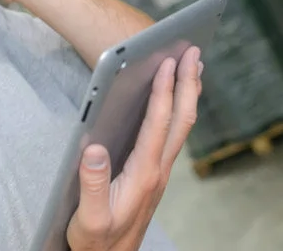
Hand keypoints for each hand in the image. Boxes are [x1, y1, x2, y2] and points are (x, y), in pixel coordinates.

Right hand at [67, 46, 202, 250]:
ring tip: (194, 67)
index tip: (168, 62)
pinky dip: (178, 110)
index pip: (158, 124)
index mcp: (143, 174)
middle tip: (193, 51)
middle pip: (181, 119)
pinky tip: (176, 101)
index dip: (163, 91)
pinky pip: (173, 134)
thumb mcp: (88, 218)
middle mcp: (157, 170)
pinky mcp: (154, 174)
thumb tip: (93, 147)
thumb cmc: (96, 241)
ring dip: (189, 94)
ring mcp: (159, 172)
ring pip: (181, 126)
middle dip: (188, 82)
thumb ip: (91, 184)